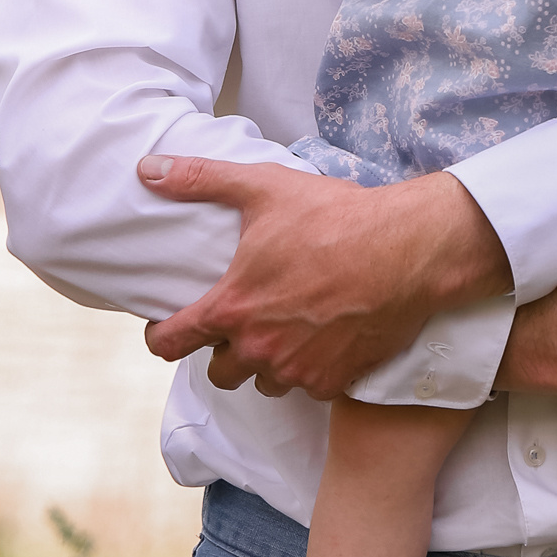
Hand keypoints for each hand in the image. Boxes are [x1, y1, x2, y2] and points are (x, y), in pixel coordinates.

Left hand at [138, 156, 510, 396]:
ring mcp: (297, 370)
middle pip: (219, 373)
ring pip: (264, 382)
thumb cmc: (336, 218)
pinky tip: (321, 338)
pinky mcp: (334, 381)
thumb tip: (148, 169)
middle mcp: (259, 348)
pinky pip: (307, 387)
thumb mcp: (263, 187)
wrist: (408, 250)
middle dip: (223, 350)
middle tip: (242, 321)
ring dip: (266, 362)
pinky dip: (309, 369)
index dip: (160, 338)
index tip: (166, 329)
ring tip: (283, 329)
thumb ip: (199, 179)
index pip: (171, 343)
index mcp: (232, 308)